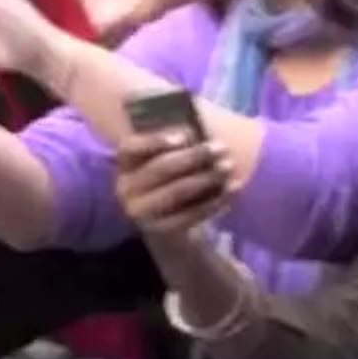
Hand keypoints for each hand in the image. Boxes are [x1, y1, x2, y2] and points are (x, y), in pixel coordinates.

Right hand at [115, 131, 235, 234]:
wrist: (166, 221)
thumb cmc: (169, 177)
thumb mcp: (165, 156)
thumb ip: (177, 141)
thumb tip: (198, 128)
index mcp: (125, 164)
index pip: (130, 148)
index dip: (155, 140)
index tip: (185, 136)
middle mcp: (126, 188)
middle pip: (161, 168)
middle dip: (194, 156)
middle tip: (222, 147)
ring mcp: (141, 212)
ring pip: (177, 192)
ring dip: (207, 178)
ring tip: (229, 166)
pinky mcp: (161, 230)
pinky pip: (191, 214)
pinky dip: (215, 201)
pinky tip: (232, 189)